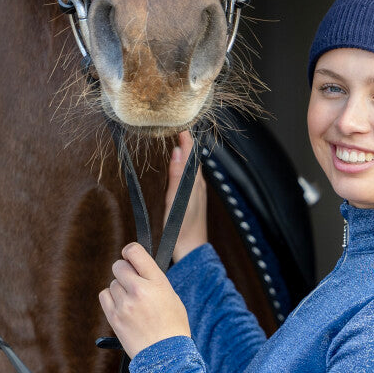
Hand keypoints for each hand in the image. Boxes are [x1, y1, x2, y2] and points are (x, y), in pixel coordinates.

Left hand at [98, 242, 191, 358]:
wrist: (166, 356)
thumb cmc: (172, 326)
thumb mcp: (171, 297)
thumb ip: (154, 280)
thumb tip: (138, 267)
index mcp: (157, 282)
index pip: (135, 252)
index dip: (130, 251)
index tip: (129, 255)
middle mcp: (139, 290)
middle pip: (119, 266)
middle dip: (124, 271)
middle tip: (132, 281)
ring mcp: (125, 304)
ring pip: (113, 283)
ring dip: (120, 289)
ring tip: (133, 303)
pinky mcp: (114, 317)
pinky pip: (104, 296)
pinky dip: (111, 299)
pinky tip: (122, 307)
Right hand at [164, 130, 207, 262]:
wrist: (189, 250)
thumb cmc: (182, 228)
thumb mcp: (176, 200)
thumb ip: (178, 175)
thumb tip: (178, 151)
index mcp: (196, 182)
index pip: (192, 153)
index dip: (187, 137)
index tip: (180, 122)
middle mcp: (198, 185)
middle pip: (192, 158)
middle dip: (185, 142)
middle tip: (176, 125)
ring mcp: (195, 193)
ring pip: (190, 167)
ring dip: (184, 153)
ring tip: (176, 139)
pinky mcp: (191, 200)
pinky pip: (188, 176)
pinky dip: (182, 166)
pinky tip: (177, 166)